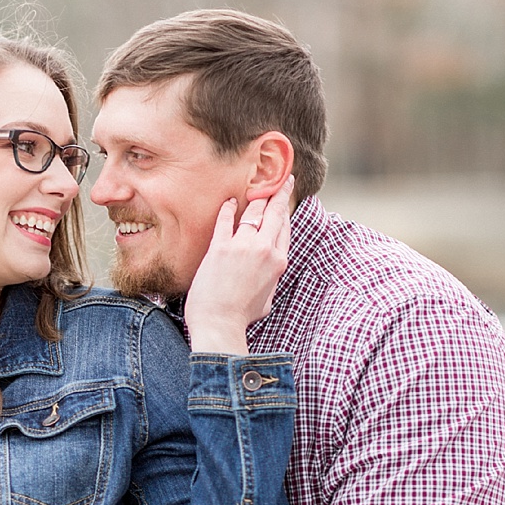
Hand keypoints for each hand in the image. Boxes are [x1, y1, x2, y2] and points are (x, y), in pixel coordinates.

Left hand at [184, 175, 293, 354]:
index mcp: (278, 262)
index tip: (286, 199)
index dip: (286, 211)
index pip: (285, 228)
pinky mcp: (219, 248)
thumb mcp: (267, 297)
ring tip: (255, 188)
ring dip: (255, 198)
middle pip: (275, 213)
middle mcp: (264, 250)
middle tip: (283, 180)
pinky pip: (225, 221)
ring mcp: (241, 246)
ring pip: (253, 212)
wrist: (219, 324)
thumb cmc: (241, 316)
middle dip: (280, 193)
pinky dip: (228, 209)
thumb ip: (269, 278)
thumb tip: (267, 272)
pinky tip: (229, 202)